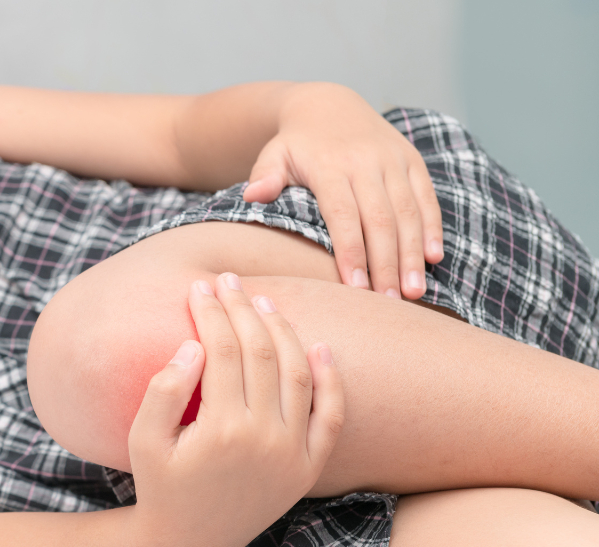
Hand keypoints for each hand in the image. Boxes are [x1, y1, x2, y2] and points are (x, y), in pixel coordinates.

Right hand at [126, 273, 343, 546]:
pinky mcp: (308, 466)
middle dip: (243, 308)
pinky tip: (319, 344)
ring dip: (282, 330)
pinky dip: (331, 378)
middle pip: (261, 352)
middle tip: (229, 281)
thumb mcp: (143, 440)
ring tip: (262, 302)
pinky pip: (331, 415)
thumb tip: (194, 344)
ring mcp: (293, 452)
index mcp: (222, 429)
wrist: (189, 541)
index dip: (211, 312)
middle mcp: (266, 438)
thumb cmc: (160, 485)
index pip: (223, 350)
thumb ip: (163, 390)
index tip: (199, 287)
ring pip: (299, 372)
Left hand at [242, 83, 442, 299]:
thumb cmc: (296, 144)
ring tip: (413, 291)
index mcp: (331, 166)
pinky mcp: (412, 160)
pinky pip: (426, 197)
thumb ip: (264, 175)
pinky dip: (431, 227)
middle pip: (381, 220)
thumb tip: (253, 195)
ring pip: (408, 212)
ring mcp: (393, 161)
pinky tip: (434, 258)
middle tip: (390, 302)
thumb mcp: (274, 154)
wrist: (329, 105)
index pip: (343, 215)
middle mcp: (366, 162)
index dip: (351, 252)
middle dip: (387, 264)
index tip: (355, 288)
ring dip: (412, 253)